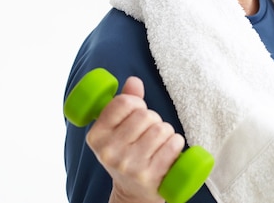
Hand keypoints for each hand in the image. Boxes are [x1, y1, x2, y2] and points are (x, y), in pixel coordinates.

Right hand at [85, 77, 184, 202]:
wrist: (133, 194)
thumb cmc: (127, 155)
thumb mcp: (118, 130)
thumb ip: (124, 103)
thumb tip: (134, 81)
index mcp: (96, 136)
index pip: (122, 103)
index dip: (136, 103)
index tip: (137, 111)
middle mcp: (109, 152)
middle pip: (145, 115)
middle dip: (153, 119)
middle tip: (150, 131)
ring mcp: (129, 165)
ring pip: (161, 128)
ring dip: (166, 132)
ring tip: (160, 142)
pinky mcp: (149, 176)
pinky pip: (173, 144)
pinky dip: (177, 143)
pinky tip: (171, 149)